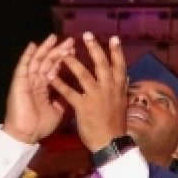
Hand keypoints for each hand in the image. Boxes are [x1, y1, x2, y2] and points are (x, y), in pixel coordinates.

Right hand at [2, 36, 74, 143]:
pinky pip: (23, 67)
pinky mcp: (19, 83)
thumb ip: (64, 97)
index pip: (56, 68)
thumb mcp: (59, 109)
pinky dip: (27, 56)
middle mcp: (36, 81)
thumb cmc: (41, 124)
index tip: (76, 49)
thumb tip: (77, 89)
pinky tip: (33, 45)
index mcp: (45, 87)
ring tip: (54, 37)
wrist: (27, 135)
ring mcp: (27, 81)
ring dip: (45, 49)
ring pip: (37, 60)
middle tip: (70, 39)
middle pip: (48, 61)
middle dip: (58, 50)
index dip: (65, 58)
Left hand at [48, 33, 128, 153]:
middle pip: (101, 64)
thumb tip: (126, 74)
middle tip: (86, 35)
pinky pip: (69, 92)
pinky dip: (59, 84)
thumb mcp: (122, 102)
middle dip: (94, 48)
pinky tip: (50, 77)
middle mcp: (108, 88)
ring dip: (72, 62)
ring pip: (84, 75)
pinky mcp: (83, 106)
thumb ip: (122, 87)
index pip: (120, 65)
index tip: (113, 38)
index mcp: (118, 87)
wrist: (110, 142)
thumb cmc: (115, 123)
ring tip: (63, 52)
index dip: (117, 51)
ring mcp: (96, 96)